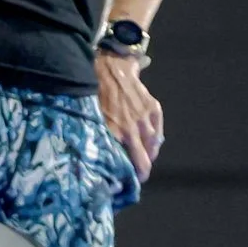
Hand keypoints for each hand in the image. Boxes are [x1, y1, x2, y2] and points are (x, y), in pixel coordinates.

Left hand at [95, 51, 163, 181]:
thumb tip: (92, 155)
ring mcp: (144, 118)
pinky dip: (156, 141)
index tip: (125, 182)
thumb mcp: (89, 115)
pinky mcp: (152, 108)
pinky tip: (153, 145)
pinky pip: (158, 131)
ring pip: (152, 146)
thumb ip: (95, 135)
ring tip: (144, 161)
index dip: (126, 175)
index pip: (124, 162)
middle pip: (142, 159)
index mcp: (114, 132)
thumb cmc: (93, 89)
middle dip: (140, 171)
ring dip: (148, 156)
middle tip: (137, 177)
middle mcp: (132, 128)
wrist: (109, 65)